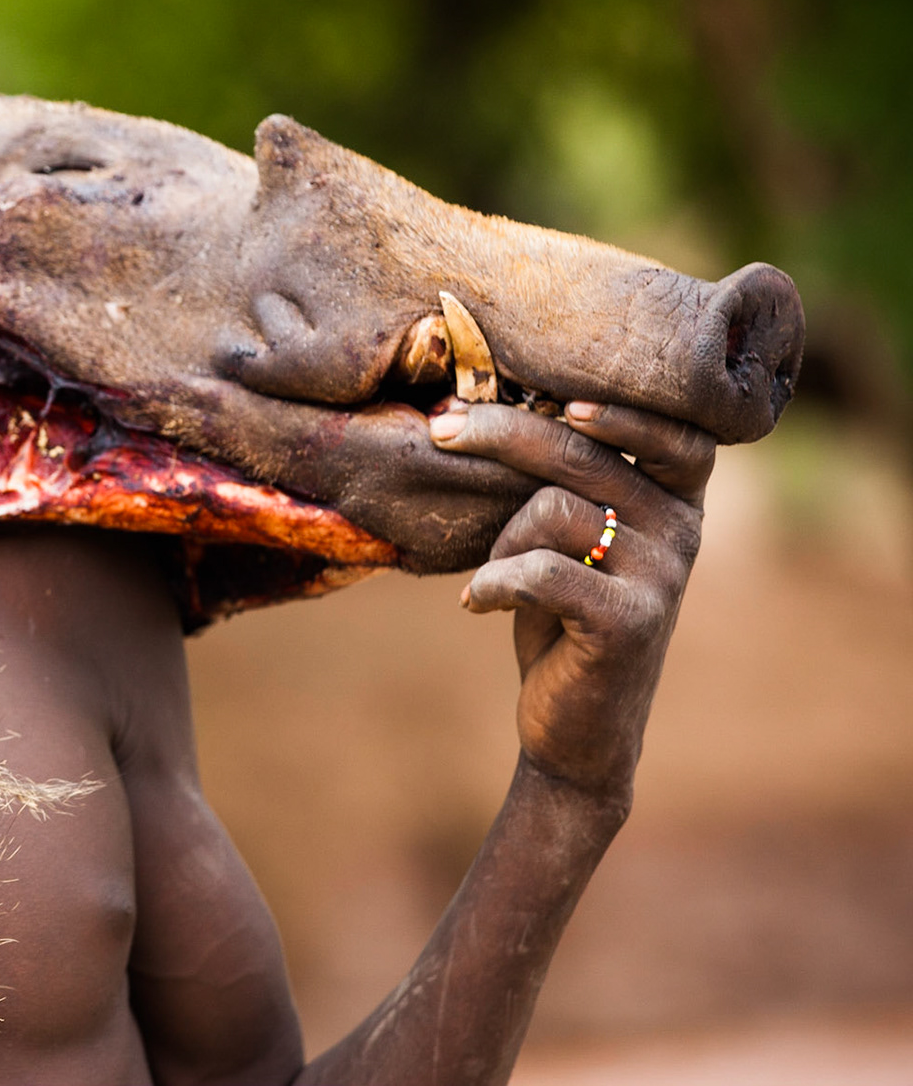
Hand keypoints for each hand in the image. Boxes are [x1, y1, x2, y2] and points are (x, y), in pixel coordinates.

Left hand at [427, 401, 713, 797]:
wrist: (576, 727)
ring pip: (553, 509)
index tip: (557, 396)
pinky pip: (542, 571)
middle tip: (440, 429)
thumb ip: (562, 483)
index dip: (619, 407)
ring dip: (499, 540)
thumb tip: (481, 409)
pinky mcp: (629, 621)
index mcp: (675, 501)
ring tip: (489, 576)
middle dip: (502, 433)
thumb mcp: (567, 541)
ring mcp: (663, 577)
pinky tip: (476, 604)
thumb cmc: (560, 617)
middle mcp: (682, 530)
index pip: (670, 431)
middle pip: (584, 454)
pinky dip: (494, 581)